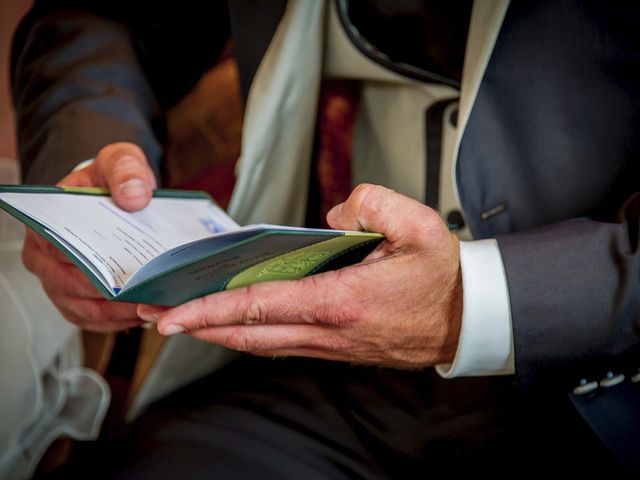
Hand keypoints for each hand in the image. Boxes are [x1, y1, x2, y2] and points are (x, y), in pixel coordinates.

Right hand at [22, 142, 156, 331]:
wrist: (116, 193)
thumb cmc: (110, 180)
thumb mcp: (119, 161)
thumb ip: (126, 171)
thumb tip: (134, 196)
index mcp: (46, 223)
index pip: (62, 250)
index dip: (93, 265)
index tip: (125, 273)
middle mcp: (44, 258)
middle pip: (74, 287)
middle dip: (112, 295)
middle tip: (148, 295)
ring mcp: (58, 283)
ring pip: (86, 310)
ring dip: (120, 313)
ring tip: (154, 307)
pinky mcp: (76, 300)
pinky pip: (96, 321)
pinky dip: (121, 321)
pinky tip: (146, 313)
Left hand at [139, 184, 462, 368]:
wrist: (466, 320)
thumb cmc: (443, 276)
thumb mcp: (418, 224)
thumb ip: (370, 204)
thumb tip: (332, 216)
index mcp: (342, 301)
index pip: (263, 306)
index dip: (213, 310)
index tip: (173, 314)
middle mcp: (329, 331)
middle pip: (250, 334)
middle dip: (200, 328)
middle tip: (158, 317)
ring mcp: (331, 345)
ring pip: (262, 344)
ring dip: (221, 334)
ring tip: (186, 320)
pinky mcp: (336, 347)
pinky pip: (283, 344)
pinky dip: (251, 335)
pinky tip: (236, 324)